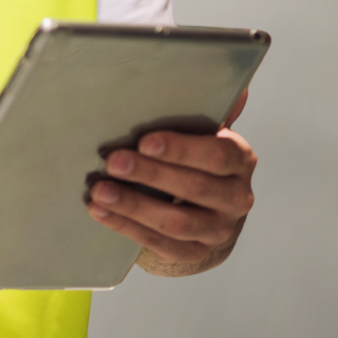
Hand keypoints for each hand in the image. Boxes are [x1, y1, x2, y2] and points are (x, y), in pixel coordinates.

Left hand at [86, 92, 256, 275]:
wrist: (206, 210)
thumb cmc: (194, 159)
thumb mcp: (201, 133)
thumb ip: (207, 110)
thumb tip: (236, 85)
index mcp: (239, 161)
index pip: (217, 155)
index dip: (181, 149)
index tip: (144, 141)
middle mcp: (236, 197)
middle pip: (195, 188)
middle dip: (149, 174)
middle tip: (111, 161)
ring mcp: (218, 229)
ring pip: (176, 222)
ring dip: (133, 205)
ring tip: (99, 191)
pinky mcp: (195, 252)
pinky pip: (161, 244)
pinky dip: (126, 227)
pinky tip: (99, 211)